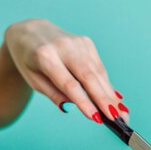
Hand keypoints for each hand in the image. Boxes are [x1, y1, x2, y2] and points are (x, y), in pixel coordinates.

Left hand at [3, 19, 127, 123]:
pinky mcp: (87, 43)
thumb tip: (72, 108)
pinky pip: (99, 68)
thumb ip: (54, 94)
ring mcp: (78, 43)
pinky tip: (115, 100)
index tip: (97, 118)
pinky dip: (107, 85)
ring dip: (110, 95)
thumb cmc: (30, 60)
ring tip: (120, 114)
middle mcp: (64, 46)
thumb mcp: (34, 80)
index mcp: (45, 56)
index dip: (84, 102)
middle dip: (104, 100)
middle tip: (116, 118)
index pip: (69, 84)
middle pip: (89, 78)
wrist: (30, 31)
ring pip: (98, 74)